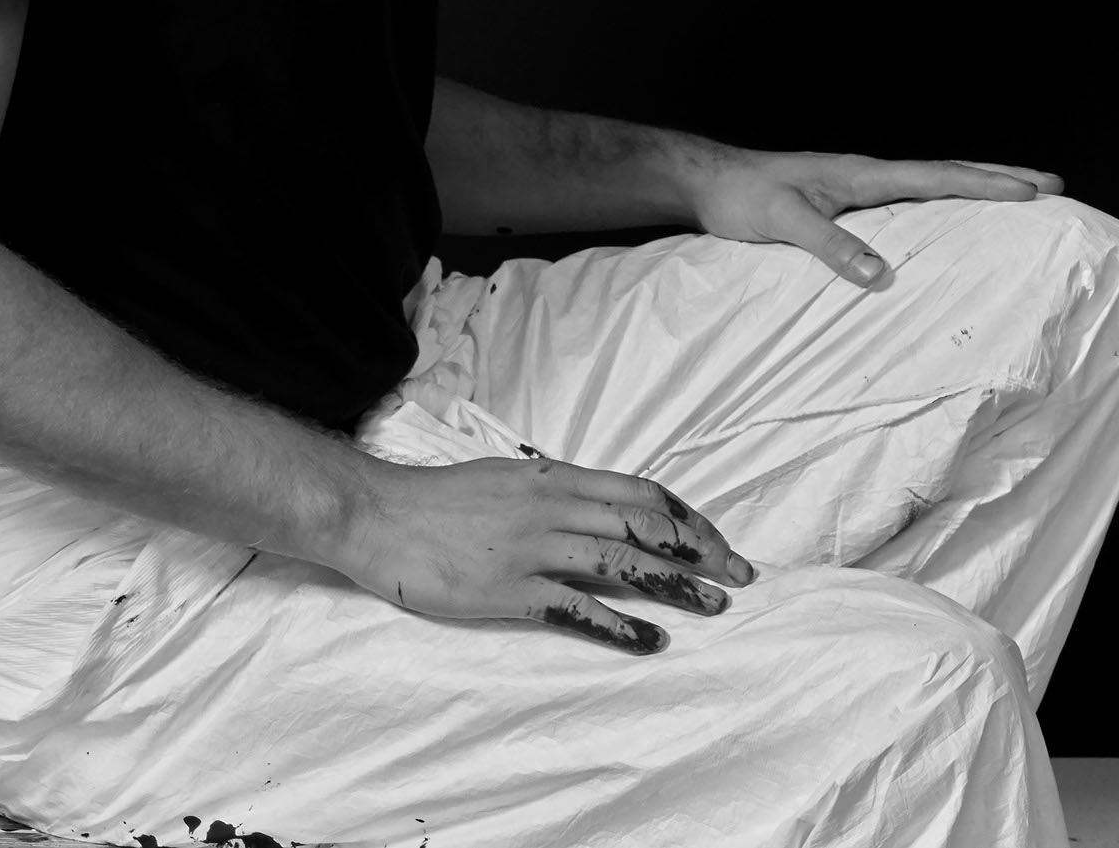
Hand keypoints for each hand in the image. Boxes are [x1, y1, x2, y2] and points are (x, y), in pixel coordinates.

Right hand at [335, 450, 755, 654]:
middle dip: (701, 550)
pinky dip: (620, 626)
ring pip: (623, 565)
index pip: (641, 494)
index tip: (716, 538)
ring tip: (714, 605)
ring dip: (677, 586)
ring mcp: (534, 549)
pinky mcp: (508, 591)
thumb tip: (596, 503)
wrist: (378, 515)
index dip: (687, 517)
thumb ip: (556, 490)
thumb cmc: (440, 499)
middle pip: (647, 528)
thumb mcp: (509, 478)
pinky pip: (577, 609)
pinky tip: (650, 641)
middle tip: (740, 573)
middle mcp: (556, 508)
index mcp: (558, 478)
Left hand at [687, 148, 1063, 288]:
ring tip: (1023, 188)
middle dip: (1003, 175)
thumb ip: (832, 247)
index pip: (937, 178)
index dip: (986, 185)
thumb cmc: (745, 198)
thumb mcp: (785, 223)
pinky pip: (916, 194)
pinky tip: (957, 208)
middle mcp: (872, 172)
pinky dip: (950, 195)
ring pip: (937, 179)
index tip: (1032, 191)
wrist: (712, 181)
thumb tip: (883, 275)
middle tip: (1055, 182)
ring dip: (982, 182)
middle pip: (951, 171)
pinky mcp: (852, 196)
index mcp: (864, 174)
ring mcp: (864, 182)